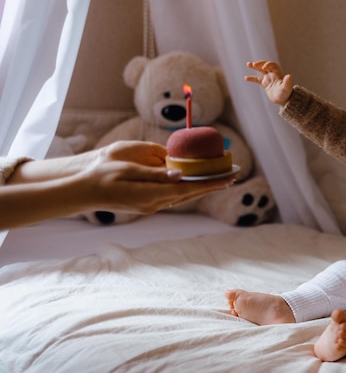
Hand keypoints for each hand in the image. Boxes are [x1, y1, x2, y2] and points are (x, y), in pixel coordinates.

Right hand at [82, 141, 236, 213]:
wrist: (83, 189)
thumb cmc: (102, 173)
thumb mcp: (127, 167)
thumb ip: (154, 171)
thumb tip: (178, 174)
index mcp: (151, 194)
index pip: (189, 189)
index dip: (211, 183)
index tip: (229, 177)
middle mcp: (155, 204)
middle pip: (191, 194)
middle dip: (214, 184)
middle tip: (234, 174)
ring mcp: (152, 206)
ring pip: (185, 195)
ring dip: (204, 187)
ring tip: (222, 177)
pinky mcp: (149, 203)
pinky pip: (175, 195)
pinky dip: (190, 188)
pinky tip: (198, 181)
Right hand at [245, 60, 292, 105]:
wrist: (284, 100)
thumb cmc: (286, 94)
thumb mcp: (286, 88)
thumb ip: (287, 82)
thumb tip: (289, 76)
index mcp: (278, 73)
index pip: (272, 65)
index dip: (268, 64)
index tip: (263, 67)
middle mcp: (273, 74)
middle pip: (265, 65)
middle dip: (260, 64)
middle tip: (253, 64)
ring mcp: (268, 78)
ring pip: (260, 70)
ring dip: (255, 66)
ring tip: (248, 64)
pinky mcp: (265, 83)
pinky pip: (257, 79)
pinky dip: (252, 78)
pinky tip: (246, 78)